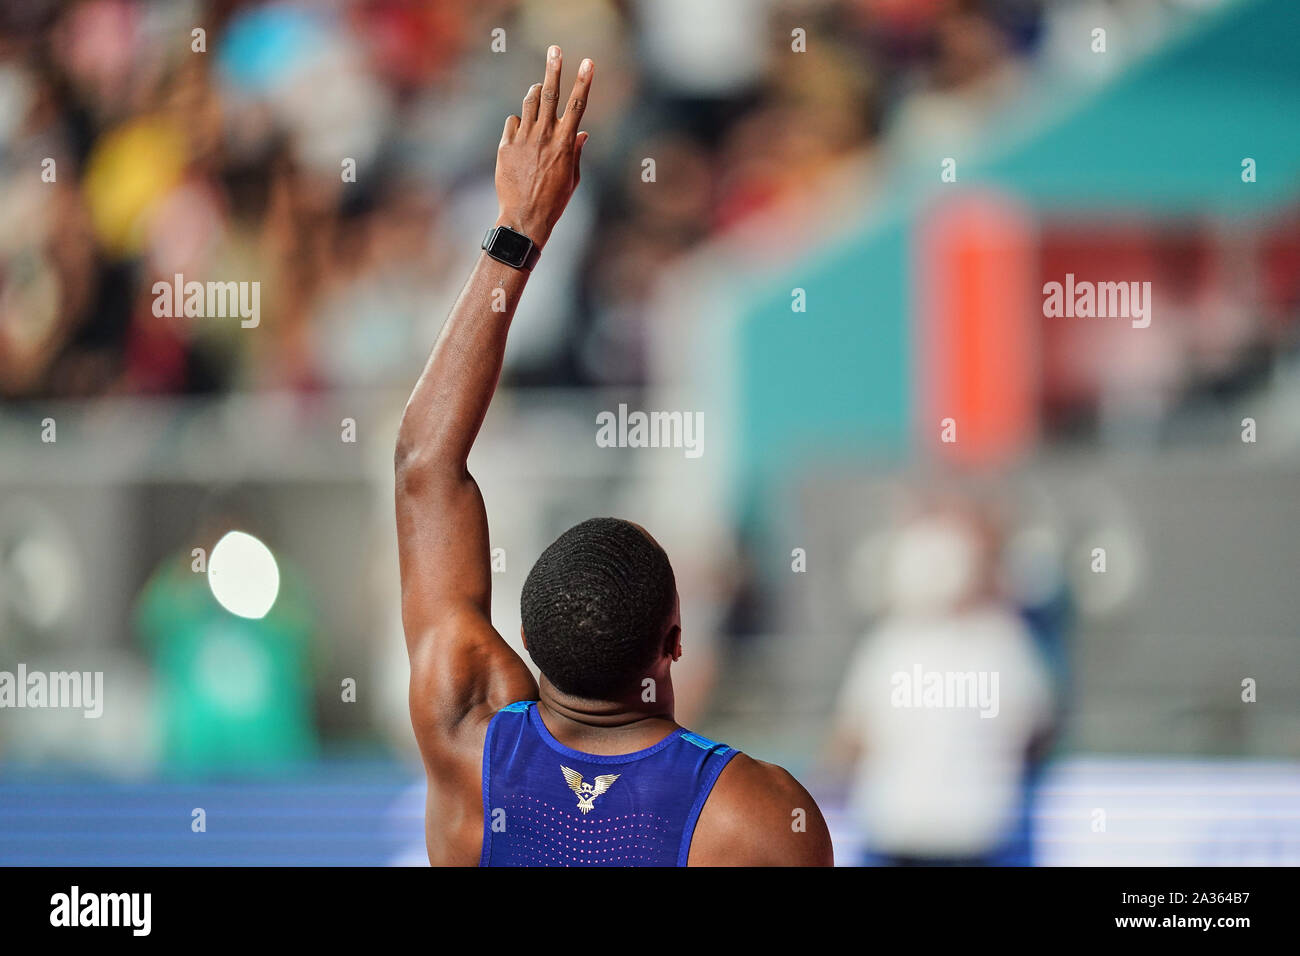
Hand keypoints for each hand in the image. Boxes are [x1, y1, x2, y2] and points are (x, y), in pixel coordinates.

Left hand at [494, 46, 591, 249]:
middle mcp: (544, 137)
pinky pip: (512, 122)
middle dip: (554, 68)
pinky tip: (521, 138)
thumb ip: (576, 151)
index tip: (588, 62)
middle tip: (554, 50)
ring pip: (529, 102)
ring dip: (535, 93)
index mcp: (565, 143)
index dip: (584, 81)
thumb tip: (582, 133)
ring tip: (539, 91)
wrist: (524, 218)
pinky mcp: (505, 147)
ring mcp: (523, 140)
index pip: (577, 105)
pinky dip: (519, 124)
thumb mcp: (572, 177)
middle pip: (550, 93)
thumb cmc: (554, 201)